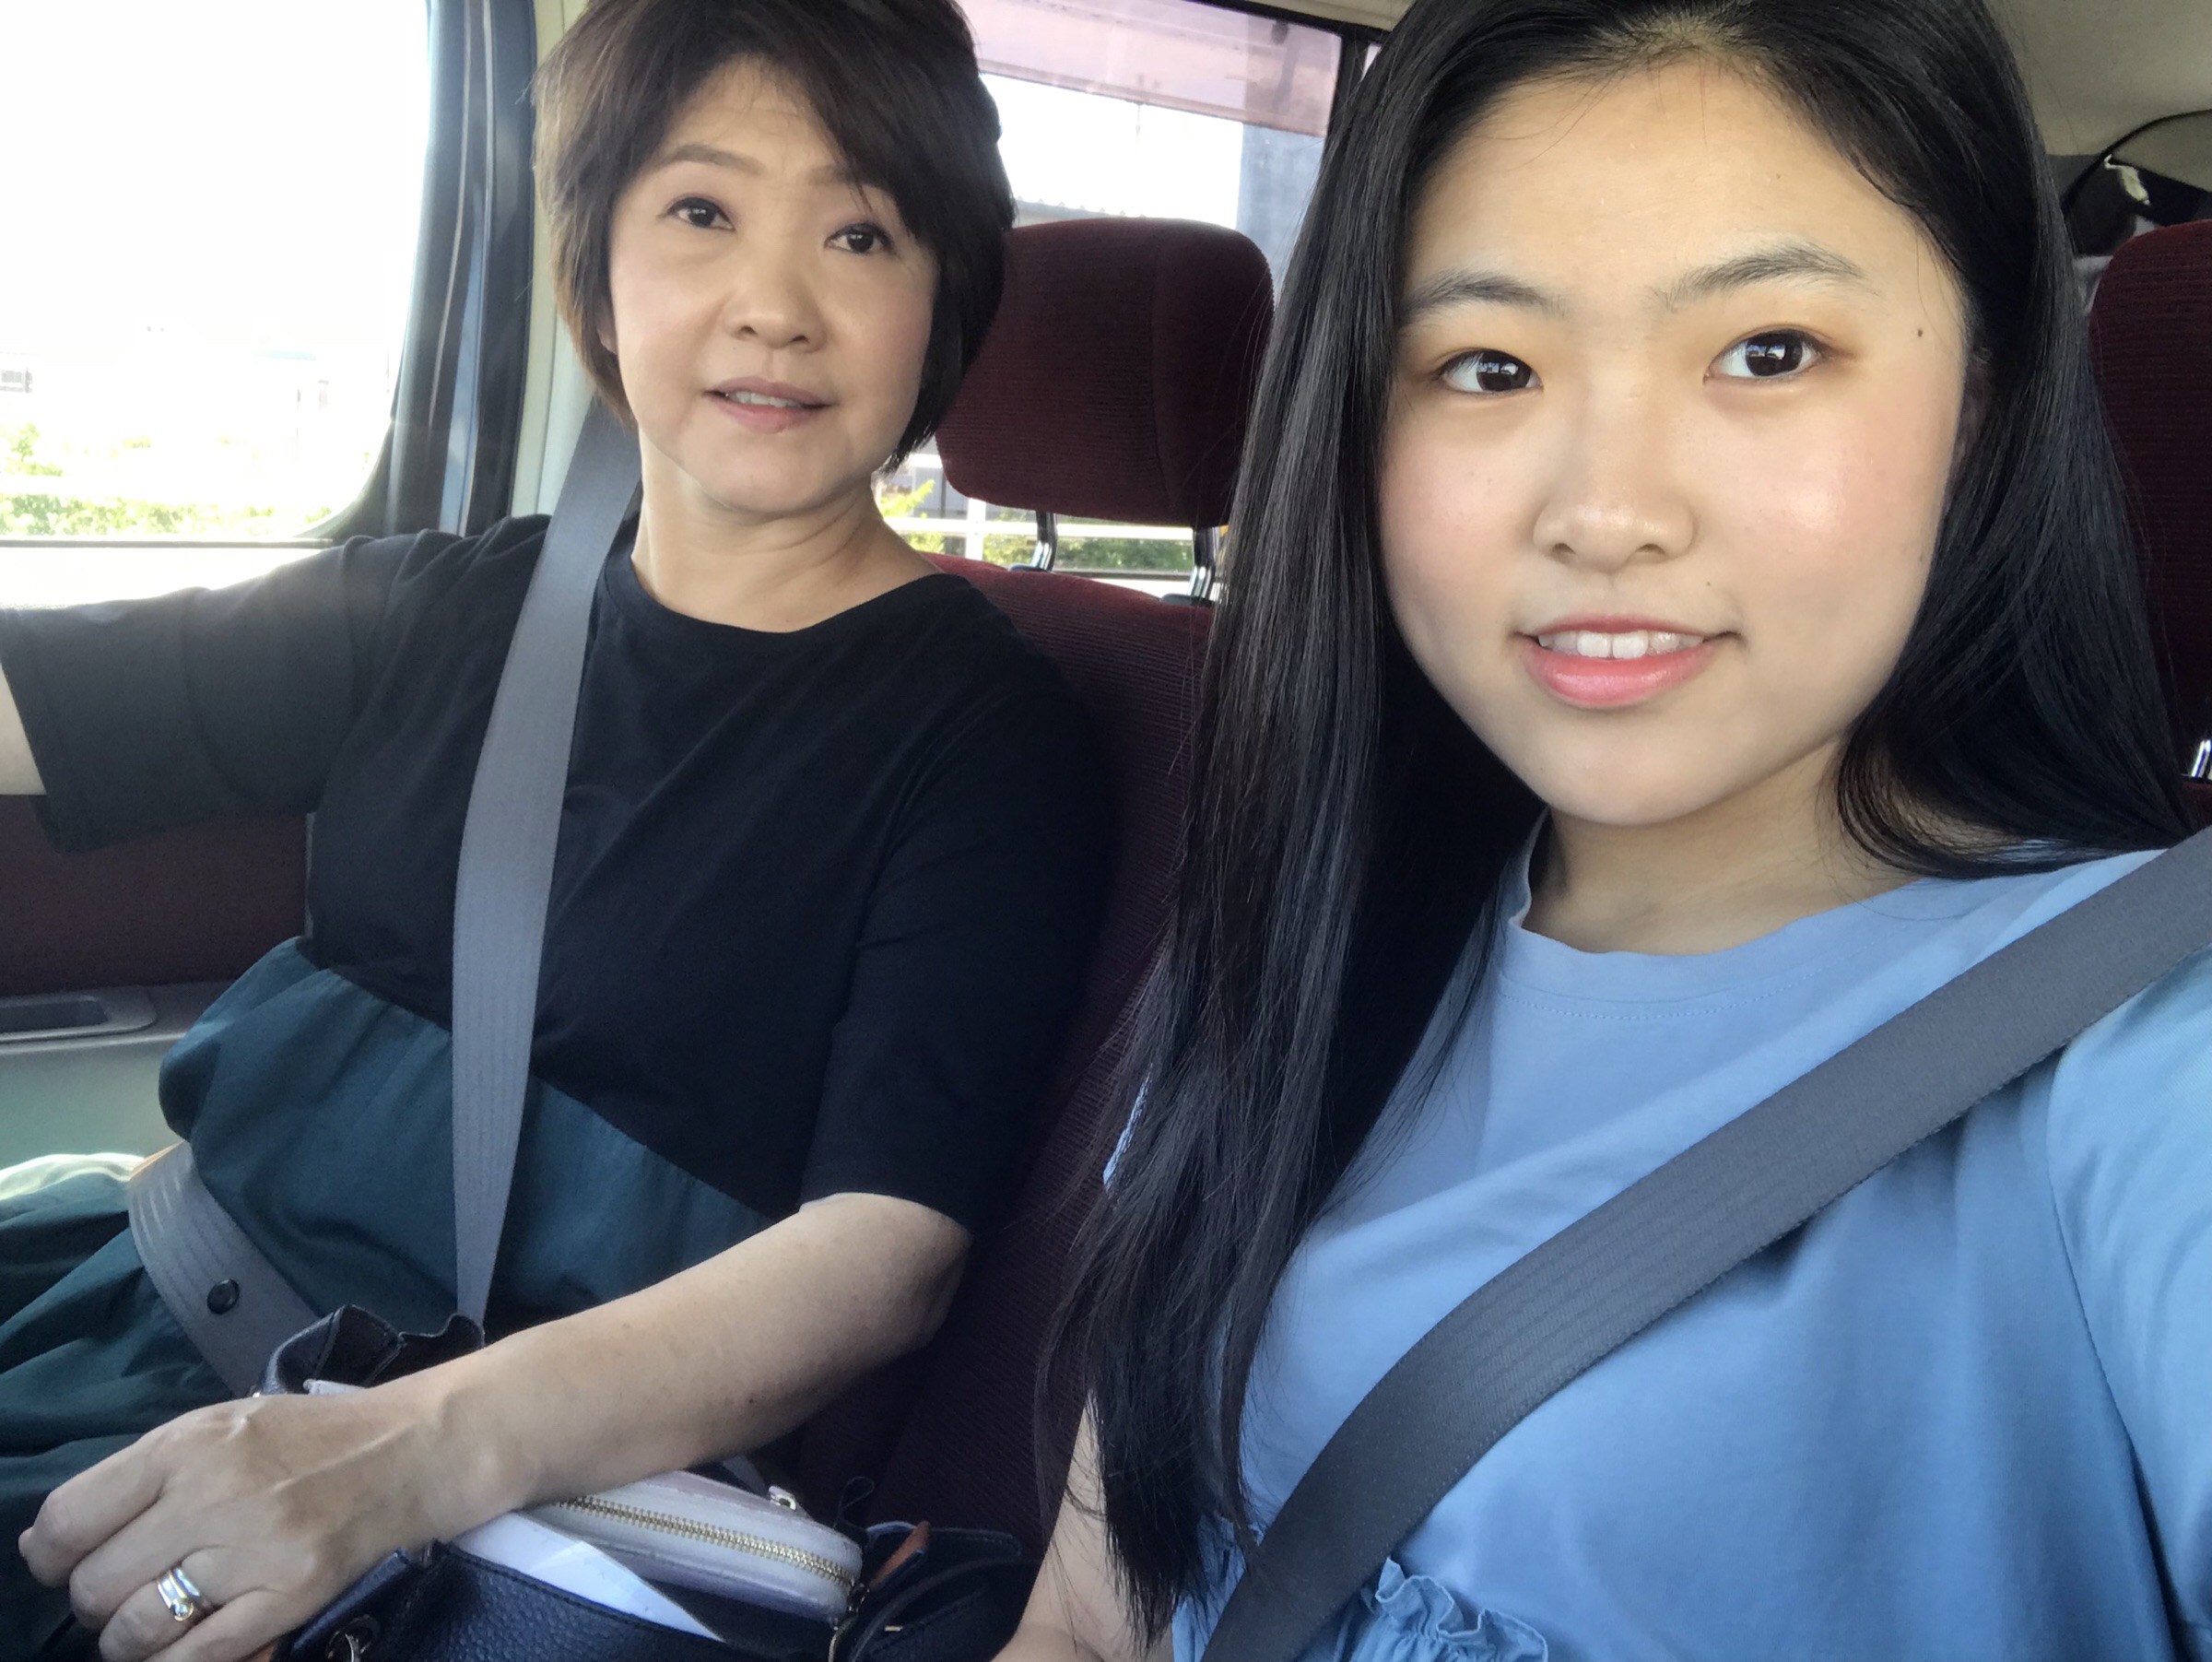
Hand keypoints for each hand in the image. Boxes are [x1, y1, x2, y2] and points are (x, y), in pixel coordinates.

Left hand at [18, 1386, 464, 1661]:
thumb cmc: (305, 1438)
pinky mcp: (288, 1596)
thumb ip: (143, 1474)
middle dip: (97, 1600)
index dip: (51, 1554)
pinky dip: (176, 1661)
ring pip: (138, 1629)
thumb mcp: (220, 1427)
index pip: (71, 1519)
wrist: (406, 1452)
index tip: (63, 1562)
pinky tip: (187, 1641)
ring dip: (132, 1637)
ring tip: (156, 1620)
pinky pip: (196, 1658)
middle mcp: (214, 1495)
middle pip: (97, 1584)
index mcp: (189, 1446)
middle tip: (126, 1590)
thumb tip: (53, 1539)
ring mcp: (253, 1550)